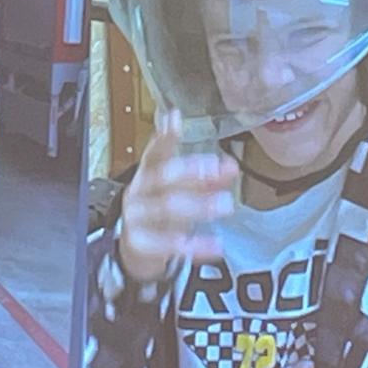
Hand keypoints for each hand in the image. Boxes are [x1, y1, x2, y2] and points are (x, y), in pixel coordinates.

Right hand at [116, 110, 237, 284]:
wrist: (137, 249)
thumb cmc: (161, 211)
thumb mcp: (181, 192)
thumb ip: (205, 178)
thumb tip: (231, 166)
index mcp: (147, 174)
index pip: (154, 152)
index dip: (164, 136)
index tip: (175, 119)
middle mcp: (138, 192)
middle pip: (162, 178)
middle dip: (189, 172)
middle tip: (215, 168)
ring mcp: (136, 218)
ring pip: (166, 209)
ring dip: (198, 206)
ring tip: (226, 204)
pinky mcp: (140, 244)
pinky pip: (168, 245)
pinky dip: (195, 245)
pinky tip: (216, 245)